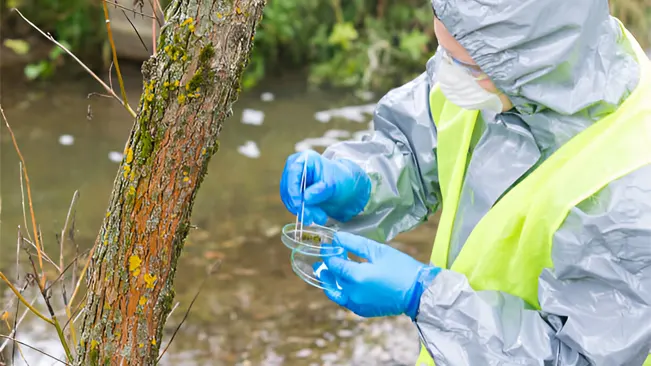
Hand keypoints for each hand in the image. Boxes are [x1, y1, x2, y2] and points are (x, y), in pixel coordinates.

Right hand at [280, 150, 370, 224]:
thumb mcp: (334, 184)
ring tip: (320, 217)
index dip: (293, 191)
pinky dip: (303, 212)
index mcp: (305, 159)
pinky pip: (293, 204)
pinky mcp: (293, 192)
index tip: (299, 206)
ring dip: (303, 211)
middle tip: (312, 218)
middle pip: (288, 188)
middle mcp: (294, 167)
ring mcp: (292, 180)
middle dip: (299, 205)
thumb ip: (321, 191)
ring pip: (289, 199)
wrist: (344, 186)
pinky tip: (316, 216)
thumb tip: (306, 198)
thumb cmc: (340, 180)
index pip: (292, 173)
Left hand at [314, 232, 440, 318]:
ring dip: (330, 281)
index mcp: (356, 276)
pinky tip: (343, 283)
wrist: (418, 293)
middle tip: (325, 257)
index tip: (327, 245)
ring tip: (326, 272)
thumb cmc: (401, 268)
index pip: (333, 264)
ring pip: (336, 292)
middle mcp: (353, 293)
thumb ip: (355, 244)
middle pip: (333, 278)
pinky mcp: (363, 311)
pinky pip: (345, 301)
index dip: (328, 254)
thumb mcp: (378, 251)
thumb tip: (337, 238)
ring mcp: (357, 304)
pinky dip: (341, 292)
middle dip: (328, 266)